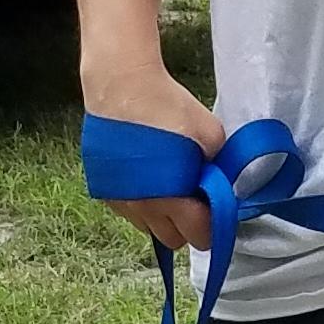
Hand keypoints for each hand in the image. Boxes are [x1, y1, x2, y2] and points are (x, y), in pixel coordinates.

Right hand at [82, 58, 223, 251]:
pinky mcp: (104, 190)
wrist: (121, 83)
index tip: (213, 206)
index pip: (200, 237)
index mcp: (173, 200)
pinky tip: (144, 177)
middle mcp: (144, 208)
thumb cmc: (167, 105)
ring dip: (162, 216)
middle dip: (186, 225)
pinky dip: (140, 203)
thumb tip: (218, 181)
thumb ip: (219, 165)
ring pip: (149, 228)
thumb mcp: (211, 133)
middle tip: (191, 196)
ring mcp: (121, 202)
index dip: (212, 225)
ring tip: (166, 185)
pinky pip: (129, 211)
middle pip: (174, 240)